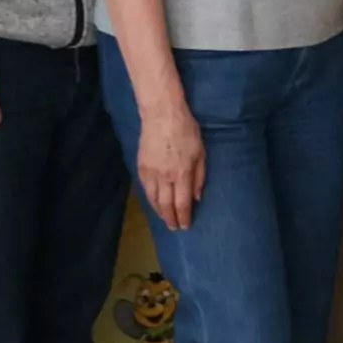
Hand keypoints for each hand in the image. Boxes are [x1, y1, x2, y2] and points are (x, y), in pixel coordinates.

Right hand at [136, 102, 206, 230]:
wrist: (162, 114)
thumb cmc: (186, 130)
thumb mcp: (201, 152)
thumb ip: (200, 176)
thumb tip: (197, 197)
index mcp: (183, 173)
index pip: (182, 203)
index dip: (184, 217)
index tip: (185, 226)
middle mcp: (166, 177)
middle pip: (167, 205)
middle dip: (171, 219)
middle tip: (174, 228)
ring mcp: (151, 172)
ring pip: (154, 200)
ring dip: (159, 212)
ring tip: (165, 219)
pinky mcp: (141, 167)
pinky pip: (145, 189)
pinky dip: (150, 200)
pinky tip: (154, 203)